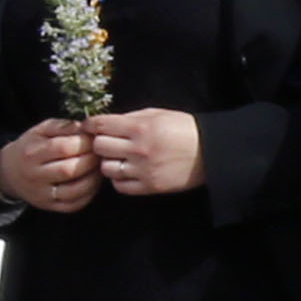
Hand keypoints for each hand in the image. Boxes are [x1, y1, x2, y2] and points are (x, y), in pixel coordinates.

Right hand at [0, 116, 103, 213]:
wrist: (9, 172)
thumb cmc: (31, 147)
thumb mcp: (41, 130)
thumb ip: (63, 126)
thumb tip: (87, 127)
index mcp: (32, 153)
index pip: (63, 148)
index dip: (85, 143)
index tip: (95, 139)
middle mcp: (35, 175)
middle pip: (69, 170)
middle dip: (91, 161)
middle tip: (101, 154)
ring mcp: (42, 194)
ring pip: (73, 191)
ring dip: (94, 179)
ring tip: (99, 167)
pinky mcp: (50, 207)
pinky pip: (74, 204)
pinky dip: (89, 194)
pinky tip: (94, 182)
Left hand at [88, 109, 204, 196]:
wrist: (211, 152)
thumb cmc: (185, 129)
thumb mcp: (158, 114)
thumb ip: (131, 117)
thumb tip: (105, 122)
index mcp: (141, 127)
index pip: (101, 125)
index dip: (91, 124)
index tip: (89, 126)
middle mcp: (139, 149)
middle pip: (99, 147)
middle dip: (100, 143)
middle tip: (107, 142)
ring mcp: (143, 170)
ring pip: (106, 168)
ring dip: (109, 162)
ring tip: (119, 158)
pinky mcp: (150, 186)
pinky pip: (120, 186)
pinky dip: (119, 179)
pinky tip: (127, 172)